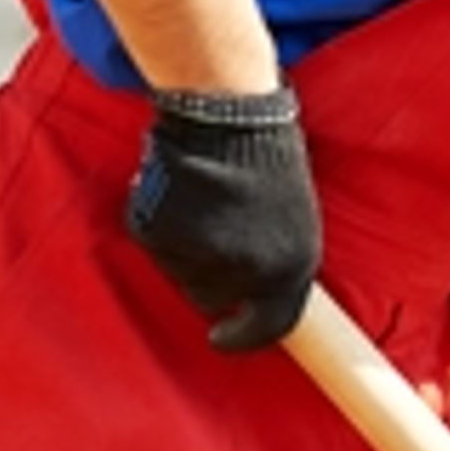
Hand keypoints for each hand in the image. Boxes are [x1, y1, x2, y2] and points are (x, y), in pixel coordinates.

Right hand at [126, 86, 323, 351]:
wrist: (232, 113)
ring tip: (204, 201)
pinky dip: (160, 223)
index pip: (270, 325)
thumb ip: (275, 264)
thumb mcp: (295, 221)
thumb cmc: (270, 161)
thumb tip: (248, 301)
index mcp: (293, 267)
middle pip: (212, 297)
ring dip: (185, 247)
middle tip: (213, 231)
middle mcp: (249, 270)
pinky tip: (180, 191)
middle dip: (209, 275)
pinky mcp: (160, 236)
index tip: (223, 337)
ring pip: (180, 271)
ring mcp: (202, 255)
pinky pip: (154, 244)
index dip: (244, 336)